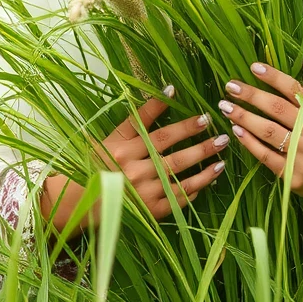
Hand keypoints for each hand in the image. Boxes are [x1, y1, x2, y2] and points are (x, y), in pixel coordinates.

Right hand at [40, 85, 228, 237]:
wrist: (80, 202)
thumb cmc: (97, 162)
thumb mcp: (112, 136)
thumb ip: (139, 116)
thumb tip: (168, 88)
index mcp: (121, 150)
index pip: (157, 134)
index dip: (182, 125)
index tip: (203, 116)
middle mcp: (132, 172)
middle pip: (173, 156)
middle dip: (200, 144)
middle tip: (220, 133)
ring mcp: (142, 194)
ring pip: (180, 179)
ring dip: (204, 167)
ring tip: (222, 156)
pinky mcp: (150, 212)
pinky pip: (178, 199)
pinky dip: (195, 188)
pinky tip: (210, 178)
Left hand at [217, 53, 302, 206]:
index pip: (295, 91)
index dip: (273, 77)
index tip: (254, 67)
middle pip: (277, 110)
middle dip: (251, 96)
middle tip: (231, 86)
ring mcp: (302, 159)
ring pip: (268, 133)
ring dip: (244, 118)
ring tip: (226, 106)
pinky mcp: (292, 177)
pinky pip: (266, 157)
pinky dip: (249, 143)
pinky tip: (235, 130)